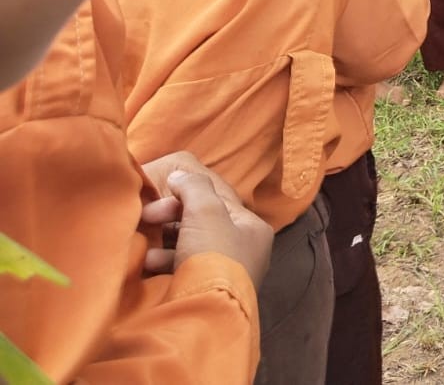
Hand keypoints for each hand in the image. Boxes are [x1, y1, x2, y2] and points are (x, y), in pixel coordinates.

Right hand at [139, 164, 271, 289]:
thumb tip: (181, 176)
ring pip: (187, 246)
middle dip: (170, 217)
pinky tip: (147, 264)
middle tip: (147, 216)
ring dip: (162, 241)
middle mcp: (242, 249)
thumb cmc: (213, 255)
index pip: (219, 200)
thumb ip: (194, 187)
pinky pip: (179, 269)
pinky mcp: (201, 291)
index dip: (190, 191)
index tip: (163, 190)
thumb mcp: (205, 211)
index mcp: (252, 228)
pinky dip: (162, 263)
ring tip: (145, 245)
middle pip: (201, 222)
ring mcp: (222, 272)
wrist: (204, 313)